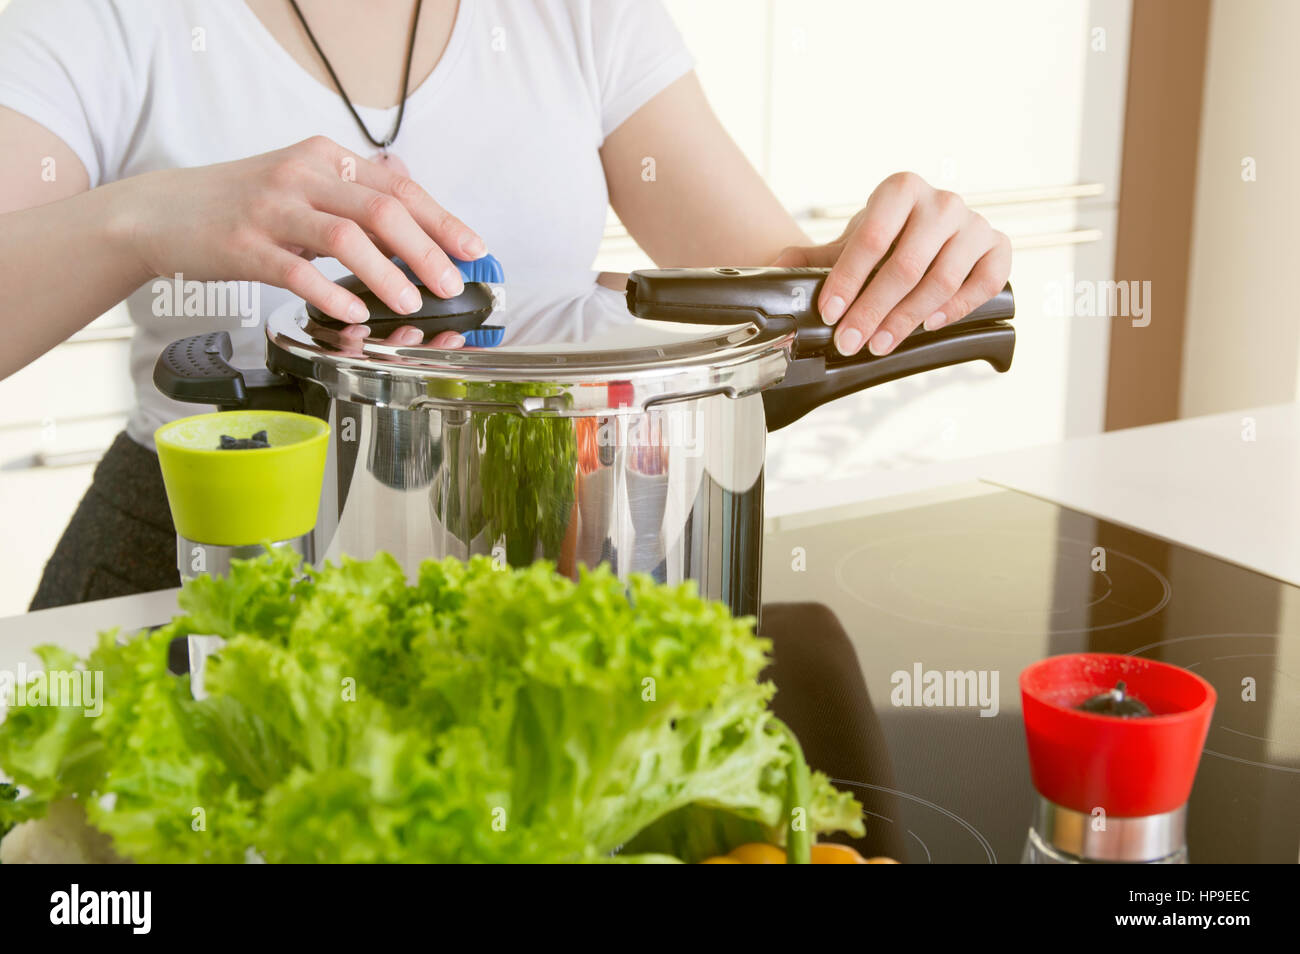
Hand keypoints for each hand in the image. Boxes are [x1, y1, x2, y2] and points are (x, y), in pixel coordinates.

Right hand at [118, 135, 485, 330]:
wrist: (161, 212)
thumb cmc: (240, 203)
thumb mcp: (301, 182)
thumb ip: (352, 191)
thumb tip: (411, 195)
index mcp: (323, 158)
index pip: (397, 187)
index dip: (442, 220)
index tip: (472, 249)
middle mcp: (299, 175)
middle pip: (379, 209)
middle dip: (425, 250)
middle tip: (450, 284)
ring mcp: (270, 209)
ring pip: (343, 237)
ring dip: (385, 274)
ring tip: (410, 303)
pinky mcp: (242, 245)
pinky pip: (296, 271)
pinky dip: (330, 294)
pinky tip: (354, 313)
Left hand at [773, 172, 1010, 356]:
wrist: (924, 227)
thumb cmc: (885, 235)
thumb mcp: (847, 242)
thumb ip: (810, 259)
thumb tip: (770, 271)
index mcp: (900, 190)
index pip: (870, 239)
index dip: (847, 281)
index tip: (829, 313)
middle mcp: (942, 201)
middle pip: (906, 266)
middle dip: (872, 310)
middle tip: (849, 342)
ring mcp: (974, 223)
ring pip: (943, 280)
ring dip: (907, 319)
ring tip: (879, 344)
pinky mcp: (998, 246)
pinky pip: (986, 282)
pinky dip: (959, 307)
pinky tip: (929, 325)